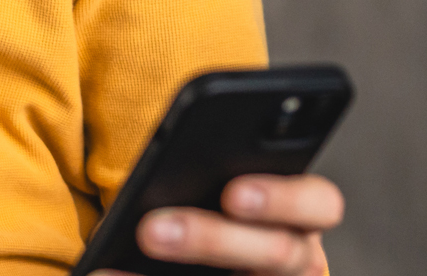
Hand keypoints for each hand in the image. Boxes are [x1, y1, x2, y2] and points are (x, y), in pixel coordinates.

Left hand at [95, 174, 343, 275]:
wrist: (200, 253)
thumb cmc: (213, 201)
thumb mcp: (220, 181)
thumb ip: (215, 167)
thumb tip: (167, 160)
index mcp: (303, 215)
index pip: (320, 204)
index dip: (284, 199)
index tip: (233, 194)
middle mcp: (299, 261)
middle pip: (276, 254)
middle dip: (212, 240)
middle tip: (152, 229)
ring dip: (188, 257)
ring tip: (120, 256)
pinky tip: (105, 273)